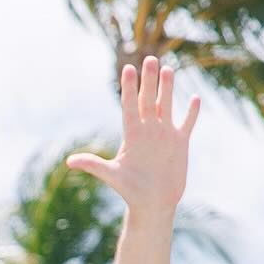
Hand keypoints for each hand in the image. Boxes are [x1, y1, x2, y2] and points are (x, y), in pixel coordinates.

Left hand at [67, 58, 199, 214]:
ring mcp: (164, 136)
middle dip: (149, 81)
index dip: (129, 88)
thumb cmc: (130, 192)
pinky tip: (194, 98)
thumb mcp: (112, 176)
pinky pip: (186, 123)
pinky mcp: (179, 144)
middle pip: (147, 100)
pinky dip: (191, 112)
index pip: (129, 106)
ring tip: (167, 69)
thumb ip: (93, 165)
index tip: (128, 68)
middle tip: (150, 58)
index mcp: (132, 135)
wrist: (152, 205)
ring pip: (166, 106)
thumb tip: (69, 161)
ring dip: (167, 89)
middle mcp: (148, 131)